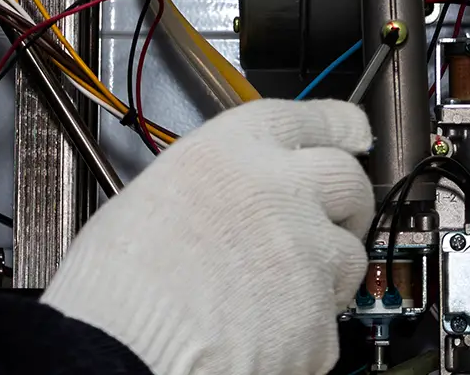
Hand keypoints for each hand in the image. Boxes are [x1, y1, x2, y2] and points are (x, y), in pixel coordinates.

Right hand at [43, 100, 372, 374]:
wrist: (121, 352)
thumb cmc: (117, 284)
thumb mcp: (158, 193)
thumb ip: (215, 183)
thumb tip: (229, 198)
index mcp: (235, 149)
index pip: (315, 119)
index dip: (340, 126)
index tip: (352, 132)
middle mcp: (282, 191)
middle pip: (347, 179)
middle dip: (345, 200)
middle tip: (327, 217)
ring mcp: (308, 254)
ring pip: (348, 253)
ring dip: (327, 268)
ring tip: (278, 289)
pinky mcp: (319, 320)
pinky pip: (328, 319)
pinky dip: (306, 328)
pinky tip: (264, 333)